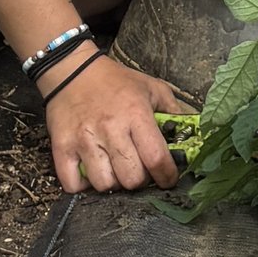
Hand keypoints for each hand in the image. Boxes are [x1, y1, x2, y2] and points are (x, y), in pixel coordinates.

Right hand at [42, 51, 184, 193]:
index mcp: (136, 114)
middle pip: (132, 179)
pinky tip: (92, 172)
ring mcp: (84, 140)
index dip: (167, 176)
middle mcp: (110, 129)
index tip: (168, 178)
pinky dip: (84, 186)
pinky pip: (74, 185)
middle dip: (140, 180)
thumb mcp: (152, 88)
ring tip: (114, 168)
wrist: (72, 70)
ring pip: (105, 185)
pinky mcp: (61, 148)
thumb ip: (175, 112)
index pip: (157, 159)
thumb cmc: (116, 81)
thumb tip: (196, 133)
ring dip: (113, 183)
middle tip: (138, 169)